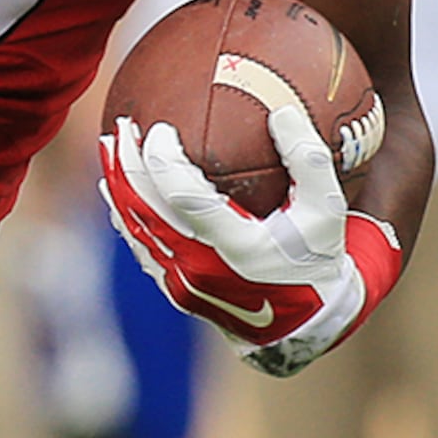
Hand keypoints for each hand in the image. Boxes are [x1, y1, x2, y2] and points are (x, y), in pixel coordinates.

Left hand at [99, 108, 401, 377]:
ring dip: (118, 186)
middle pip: (144, 210)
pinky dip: (127, 213)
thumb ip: (307, 160)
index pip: (183, 197)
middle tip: (120, 125)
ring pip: (135, 228)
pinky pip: (142, 245)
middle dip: (125, 165)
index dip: (164, 161)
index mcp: (234, 246)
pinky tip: (120, 189)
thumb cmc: (318, 259)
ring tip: (110, 149)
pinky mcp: (174, 289)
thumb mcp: (327, 211)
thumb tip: (284, 111)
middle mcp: (199, 267)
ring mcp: (181, 281)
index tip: (160, 127)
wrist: (304, 326)